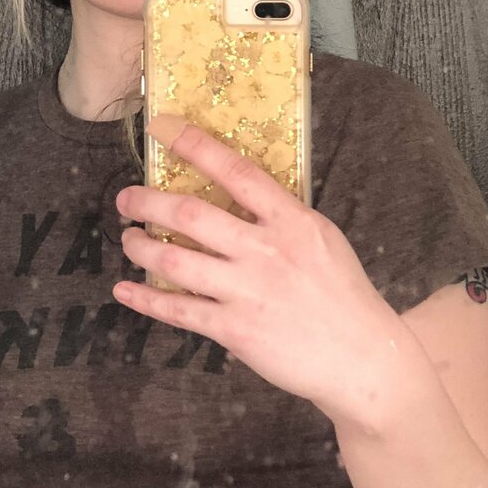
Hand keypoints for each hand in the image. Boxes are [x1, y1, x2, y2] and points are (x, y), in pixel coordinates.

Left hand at [112, 112, 410, 432]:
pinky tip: (125, 289)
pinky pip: (179, 310)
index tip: (162, 128)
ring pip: (176, 261)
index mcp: (292, 220)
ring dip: (142, 247)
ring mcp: (249, 291)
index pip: (236, 171)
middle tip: (126, 199)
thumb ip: (279, 215)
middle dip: (148, 202)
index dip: (194, 145)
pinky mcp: (235, 330)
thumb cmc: (341, 294)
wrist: (363, 360)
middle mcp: (267, 251)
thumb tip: (233, 190)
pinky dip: (146, 299)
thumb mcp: (321, 238)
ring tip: (129, 239)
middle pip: (192, 214)